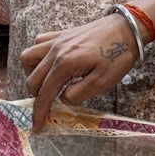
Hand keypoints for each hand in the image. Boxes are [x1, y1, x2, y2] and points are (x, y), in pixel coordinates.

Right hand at [22, 14, 138, 126]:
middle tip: (44, 108)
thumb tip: (63, 99)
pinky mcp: (61, 35)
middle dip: (35, 97)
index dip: (39, 112)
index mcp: (64, 64)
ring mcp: (56, 40)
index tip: (36, 127)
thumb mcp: (102, 82)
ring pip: (29, 57)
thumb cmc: (117, 56)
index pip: (45, 93)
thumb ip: (78, 94)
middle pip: (33, 78)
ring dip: (32, 74)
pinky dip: (38, 56)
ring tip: (44, 84)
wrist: (126, 29)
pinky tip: (50, 65)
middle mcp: (55, 51)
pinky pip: (39, 43)